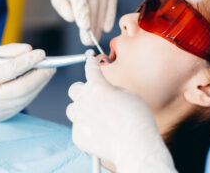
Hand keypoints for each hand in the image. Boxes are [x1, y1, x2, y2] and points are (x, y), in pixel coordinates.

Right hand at [0, 43, 53, 121]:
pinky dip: (32, 91)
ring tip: (47, 71)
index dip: (27, 62)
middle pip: (21, 88)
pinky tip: (37, 81)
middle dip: (39, 76)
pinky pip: (21, 104)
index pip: (8, 71)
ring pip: (24, 98)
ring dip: (39, 84)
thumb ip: (8, 52)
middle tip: (52, 65)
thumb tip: (29, 50)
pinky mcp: (2, 117)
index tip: (41, 53)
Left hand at [44, 0, 118, 44]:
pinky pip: (112, 0)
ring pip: (103, 3)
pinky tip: (105, 26)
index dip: (83, 11)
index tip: (85, 27)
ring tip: (95, 37)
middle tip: (88, 41)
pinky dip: (109, 15)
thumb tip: (74, 19)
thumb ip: (63, 6)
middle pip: (93, 2)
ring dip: (99, 22)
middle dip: (91, 24)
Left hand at [66, 57, 176, 172]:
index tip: (90, 61)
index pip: (90, 69)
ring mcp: (79, 119)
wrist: (135, 147)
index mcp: (97, 87)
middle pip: (74, 89)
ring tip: (95, 116)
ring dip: (81, 109)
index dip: (91, 64)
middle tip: (92, 95)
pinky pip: (78, 127)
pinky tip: (100, 133)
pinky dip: (87, 129)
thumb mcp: (128, 95)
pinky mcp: (77, 135)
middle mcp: (84, 101)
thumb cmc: (137, 120)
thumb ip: (111, 89)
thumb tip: (104, 91)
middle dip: (82, 90)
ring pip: (72, 109)